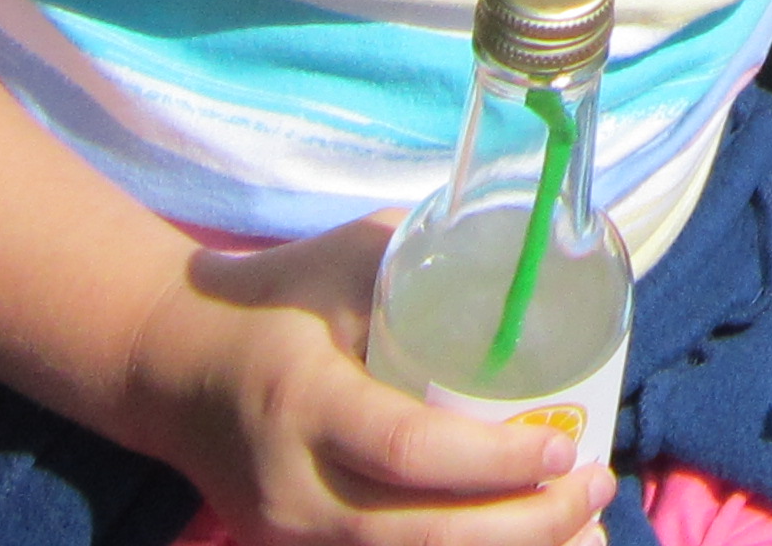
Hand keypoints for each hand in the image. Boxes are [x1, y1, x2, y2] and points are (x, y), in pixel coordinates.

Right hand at [121, 220, 615, 545]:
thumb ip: (431, 265)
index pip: (406, 452)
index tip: (565, 449)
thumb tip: (540, 255)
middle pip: (418, 537)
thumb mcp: (345, 262)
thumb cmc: (276, 297)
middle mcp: (292, 485)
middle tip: (599, 488)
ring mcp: (288, 534)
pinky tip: (521, 540)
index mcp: (303, 399)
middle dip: (523, 527)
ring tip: (585, 525)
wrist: (171, 366)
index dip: (493, 464)